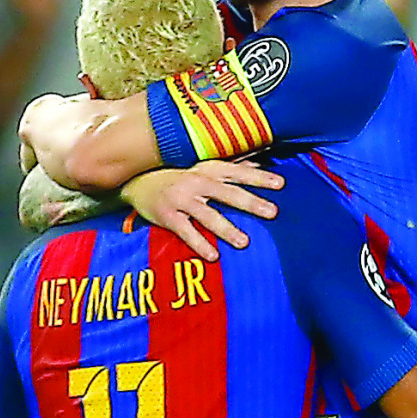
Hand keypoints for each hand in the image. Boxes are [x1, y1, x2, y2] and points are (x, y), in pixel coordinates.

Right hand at [121, 160, 283, 260]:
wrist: (135, 181)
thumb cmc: (176, 174)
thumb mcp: (202, 166)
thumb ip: (229, 167)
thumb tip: (259, 162)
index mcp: (207, 169)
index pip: (237, 171)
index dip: (259, 176)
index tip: (281, 183)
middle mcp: (195, 182)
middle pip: (227, 192)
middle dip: (250, 201)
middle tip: (272, 212)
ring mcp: (180, 199)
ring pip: (207, 214)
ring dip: (226, 228)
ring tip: (244, 242)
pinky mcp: (167, 216)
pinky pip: (185, 231)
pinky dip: (199, 243)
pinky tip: (214, 255)